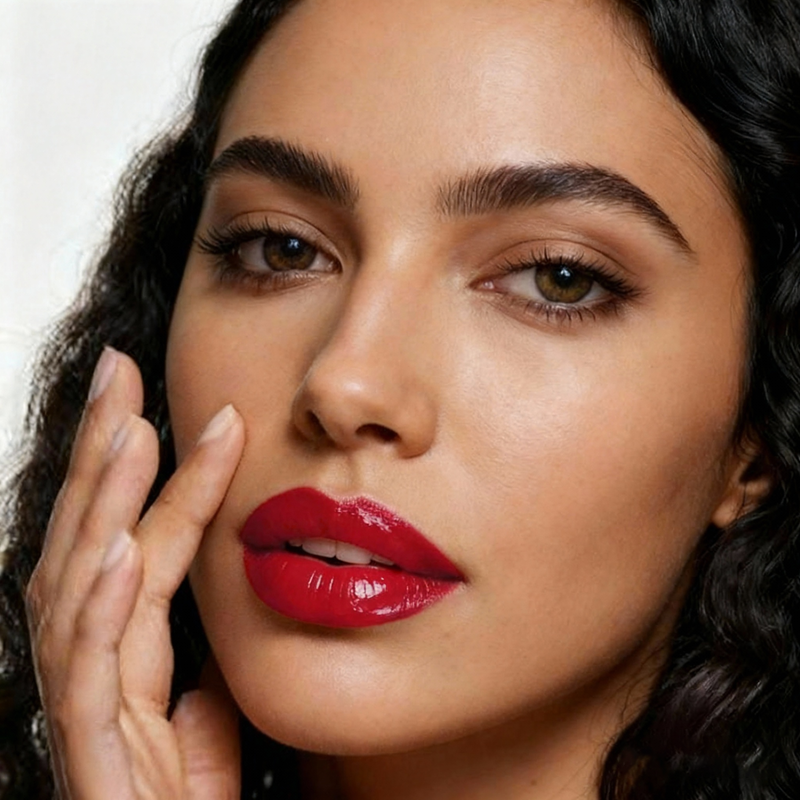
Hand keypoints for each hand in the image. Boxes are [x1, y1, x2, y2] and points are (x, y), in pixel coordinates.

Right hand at [25, 347, 244, 799]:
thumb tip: (230, 599)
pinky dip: (100, 609)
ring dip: (105, 506)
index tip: (160, 399)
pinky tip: (119, 552)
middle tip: (121, 372)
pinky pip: (87, 675)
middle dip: (103, 453)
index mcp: (120, 645)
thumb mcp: (210, 711)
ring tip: (131, 433)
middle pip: (89, 539)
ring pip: (81, 588)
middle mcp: (89, 661)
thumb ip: (208, 655)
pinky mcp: (90, 755)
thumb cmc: (185, 799)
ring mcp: (84, 705)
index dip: (141, 470)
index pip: (129, 536)